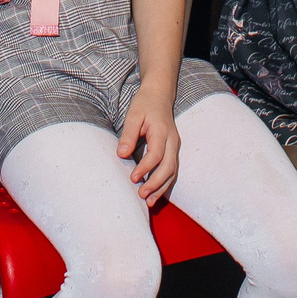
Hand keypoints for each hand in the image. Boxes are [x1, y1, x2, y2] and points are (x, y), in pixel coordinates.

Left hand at [115, 91, 180, 208]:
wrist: (159, 95)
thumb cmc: (145, 104)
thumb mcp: (133, 114)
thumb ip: (128, 134)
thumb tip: (121, 154)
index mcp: (162, 131)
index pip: (156, 154)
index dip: (145, 168)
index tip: (133, 178)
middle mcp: (172, 141)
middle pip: (169, 167)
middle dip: (156, 183)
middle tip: (141, 195)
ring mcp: (175, 147)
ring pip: (173, 172)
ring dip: (162, 188)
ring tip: (148, 202)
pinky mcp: (173, 151)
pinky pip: (172, 171)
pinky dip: (164, 184)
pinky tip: (154, 194)